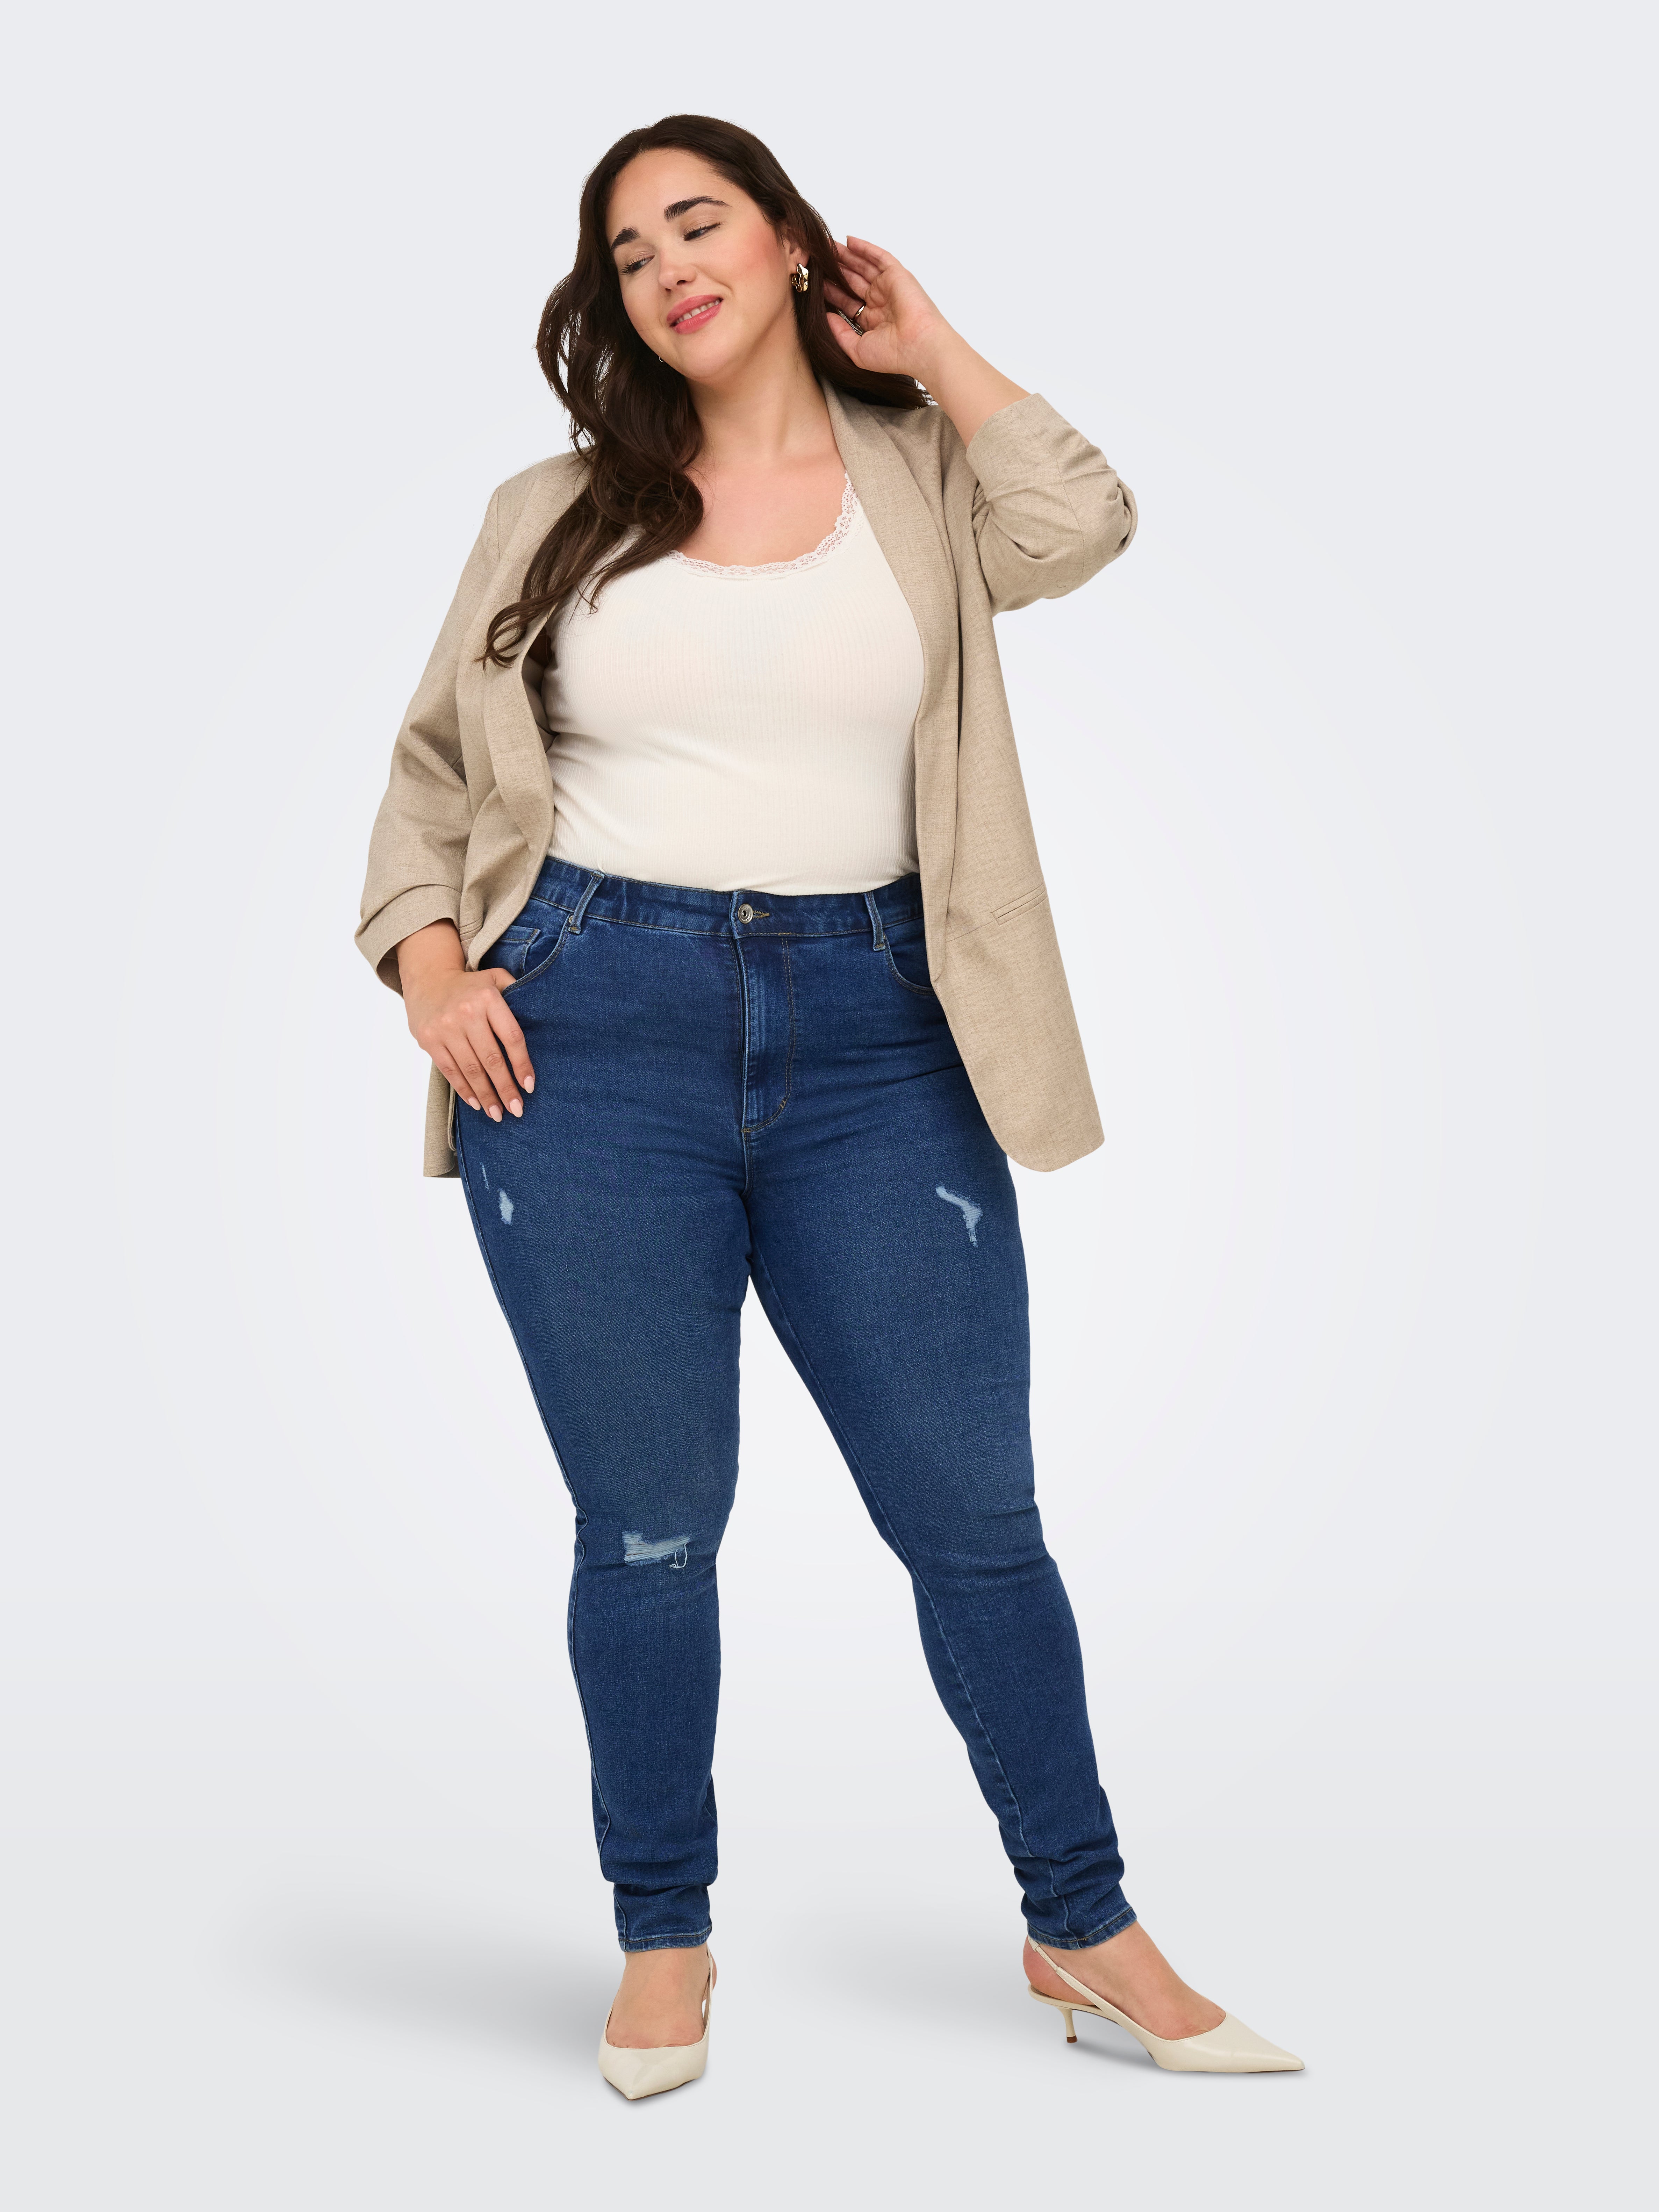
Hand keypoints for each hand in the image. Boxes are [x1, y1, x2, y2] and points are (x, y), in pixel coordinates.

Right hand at [396, 920, 533, 1121]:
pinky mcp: (428, 1039)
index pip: (511, 1038)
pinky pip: (449, 1070)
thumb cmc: (470, 985)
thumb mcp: (496, 978)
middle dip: (505, 1088)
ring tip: (498, 1114)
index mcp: (488, 998)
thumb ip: (517, 992)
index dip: (522, 1064)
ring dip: (486, 1095)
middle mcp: (466, 1013)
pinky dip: (464, 1089)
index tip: (530, 1086)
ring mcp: (445, 1028)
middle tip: (517, 1110)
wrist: (427, 978)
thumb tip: (542, 1014)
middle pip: (491, 1059)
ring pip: (470, 1069)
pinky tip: (476, 1103)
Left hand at [822, 236, 949, 382]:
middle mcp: (881, 302)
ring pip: (863, 266)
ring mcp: (889, 287)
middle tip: (818, 259)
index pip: (847, 301)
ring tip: (828, 246)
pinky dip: (865, 248)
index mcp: (872, 321)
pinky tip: (849, 240)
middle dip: (836, 269)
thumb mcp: (857, 350)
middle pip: (853, 281)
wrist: (919, 346)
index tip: (815, 282)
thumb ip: (839, 333)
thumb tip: (825, 317)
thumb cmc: (893, 355)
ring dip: (846, 256)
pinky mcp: (897, 275)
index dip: (831, 291)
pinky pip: (879, 257)